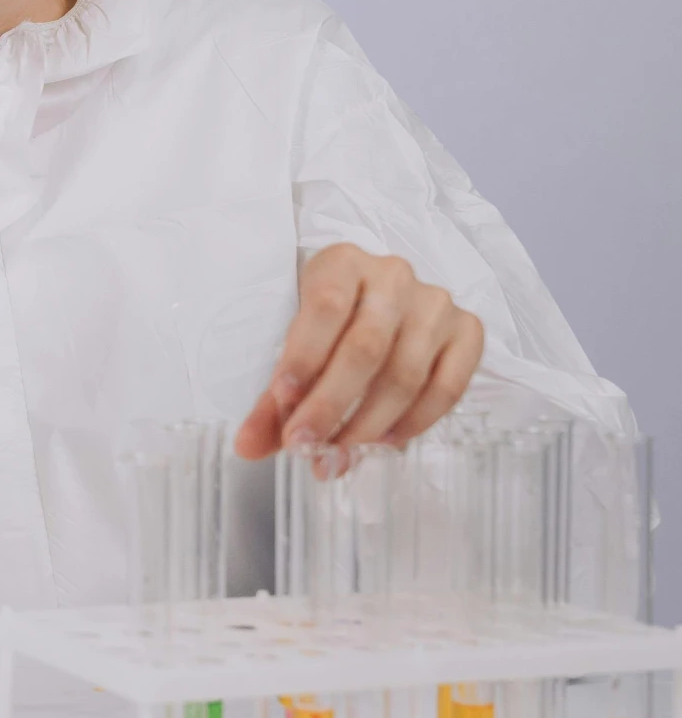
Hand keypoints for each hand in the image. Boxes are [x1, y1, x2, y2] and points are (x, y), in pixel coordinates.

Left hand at [234, 243, 484, 458]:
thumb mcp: (295, 344)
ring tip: (338, 454)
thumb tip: (249, 448)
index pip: (324, 308)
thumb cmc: (328, 324)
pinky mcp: (467, 330)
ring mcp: (435, 303)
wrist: (379, 300)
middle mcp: (394, 276)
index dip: (303, 356)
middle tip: (304, 446)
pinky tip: (384, 442)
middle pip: (365, 348)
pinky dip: (415, 422)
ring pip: (405, 373)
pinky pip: (447, 387)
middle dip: (330, 405)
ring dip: (368, 424)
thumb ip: (274, 398)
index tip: (282, 400)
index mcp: (342, 263)